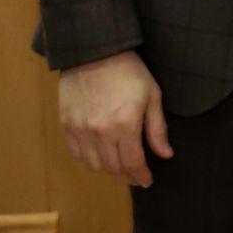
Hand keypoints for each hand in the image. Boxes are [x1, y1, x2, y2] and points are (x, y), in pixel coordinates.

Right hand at [58, 50, 171, 186]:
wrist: (95, 52)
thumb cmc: (128, 71)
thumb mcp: (152, 96)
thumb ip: (157, 129)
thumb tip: (165, 154)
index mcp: (125, 125)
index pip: (133, 163)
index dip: (141, 176)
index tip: (147, 181)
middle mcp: (100, 132)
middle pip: (114, 167)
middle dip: (127, 174)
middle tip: (136, 173)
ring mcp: (81, 130)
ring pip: (95, 165)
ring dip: (109, 168)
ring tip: (119, 163)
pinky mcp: (67, 126)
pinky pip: (77, 154)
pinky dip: (89, 158)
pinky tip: (100, 152)